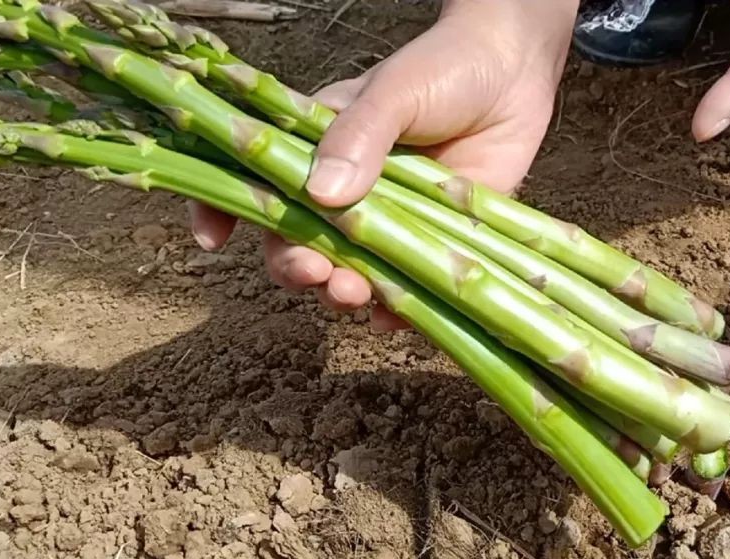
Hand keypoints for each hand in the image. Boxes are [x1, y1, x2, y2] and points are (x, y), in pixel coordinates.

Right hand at [191, 0, 577, 329]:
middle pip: (298, 243)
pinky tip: (399, 320)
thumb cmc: (446, 67)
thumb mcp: (395, 91)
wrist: (517, 69)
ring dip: (342, 294)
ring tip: (355, 294)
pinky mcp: (435, 244)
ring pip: (349, 273)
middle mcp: (347, 192)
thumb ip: (358, 135)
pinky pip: (408, 291)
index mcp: (318, 147)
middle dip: (295, 267)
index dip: (226, 212)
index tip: (212, 240)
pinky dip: (399, 313)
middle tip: (315, 273)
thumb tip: (320, 195)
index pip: (256, 183)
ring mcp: (390, 222)